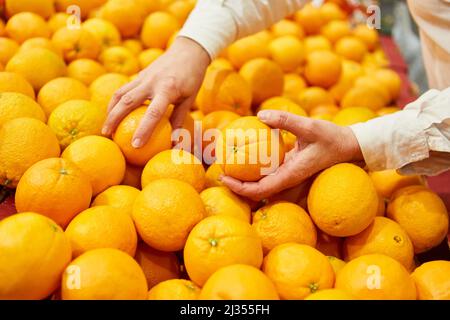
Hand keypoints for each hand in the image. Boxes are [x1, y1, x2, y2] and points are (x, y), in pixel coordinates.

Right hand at [102, 37, 210, 147]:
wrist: (188, 50)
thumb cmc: (192, 78)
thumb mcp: (189, 100)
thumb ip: (179, 120)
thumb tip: (175, 144)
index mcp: (168, 89)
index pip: (154, 113)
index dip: (144, 130)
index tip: (136, 145)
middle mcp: (152, 82)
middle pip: (127, 101)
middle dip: (114, 119)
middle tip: (107, 135)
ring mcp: (143, 76)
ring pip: (120, 93)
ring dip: (110, 110)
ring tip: (106, 127)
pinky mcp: (139, 74)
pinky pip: (123, 88)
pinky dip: (115, 102)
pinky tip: (113, 114)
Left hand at [221, 110, 363, 200]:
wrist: (350, 146)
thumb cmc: (332, 138)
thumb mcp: (310, 126)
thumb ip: (286, 120)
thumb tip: (260, 115)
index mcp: (290, 175)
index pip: (259, 191)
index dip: (239, 188)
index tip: (223, 179)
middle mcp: (287, 179)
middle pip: (257, 192)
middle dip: (237, 185)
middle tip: (219, 171)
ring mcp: (288, 174)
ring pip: (262, 183)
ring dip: (244, 178)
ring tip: (228, 164)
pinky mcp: (290, 167)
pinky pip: (268, 172)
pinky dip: (255, 167)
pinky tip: (247, 154)